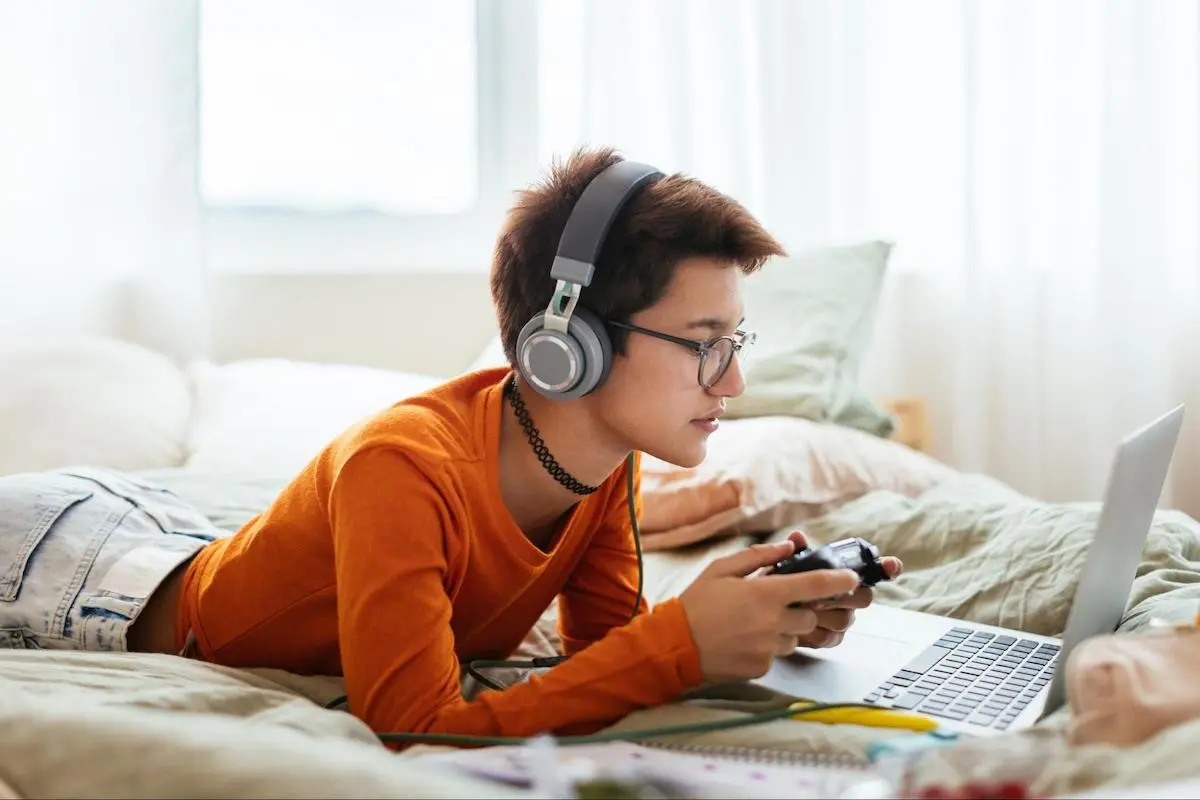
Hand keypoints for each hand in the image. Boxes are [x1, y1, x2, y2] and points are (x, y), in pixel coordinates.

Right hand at [678, 539, 862, 683]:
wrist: (675, 645)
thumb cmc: (697, 603)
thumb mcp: (722, 569)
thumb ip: (758, 556)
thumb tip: (789, 548)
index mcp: (765, 593)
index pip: (815, 585)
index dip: (839, 580)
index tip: (851, 578)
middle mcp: (772, 622)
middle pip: (809, 615)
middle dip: (799, 608)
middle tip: (773, 603)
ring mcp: (769, 648)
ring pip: (794, 637)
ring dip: (783, 629)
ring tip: (752, 623)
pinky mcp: (763, 667)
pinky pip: (777, 655)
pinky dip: (768, 647)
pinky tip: (744, 640)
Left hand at [778, 531, 903, 652]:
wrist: (765, 610)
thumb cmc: (780, 583)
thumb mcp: (786, 564)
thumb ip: (795, 550)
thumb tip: (797, 536)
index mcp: (843, 574)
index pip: (875, 569)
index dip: (887, 567)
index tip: (892, 565)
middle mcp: (849, 596)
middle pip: (864, 597)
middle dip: (841, 595)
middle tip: (819, 594)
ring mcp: (841, 617)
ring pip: (846, 619)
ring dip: (822, 614)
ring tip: (801, 608)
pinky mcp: (830, 637)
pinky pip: (832, 637)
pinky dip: (814, 631)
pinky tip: (799, 626)